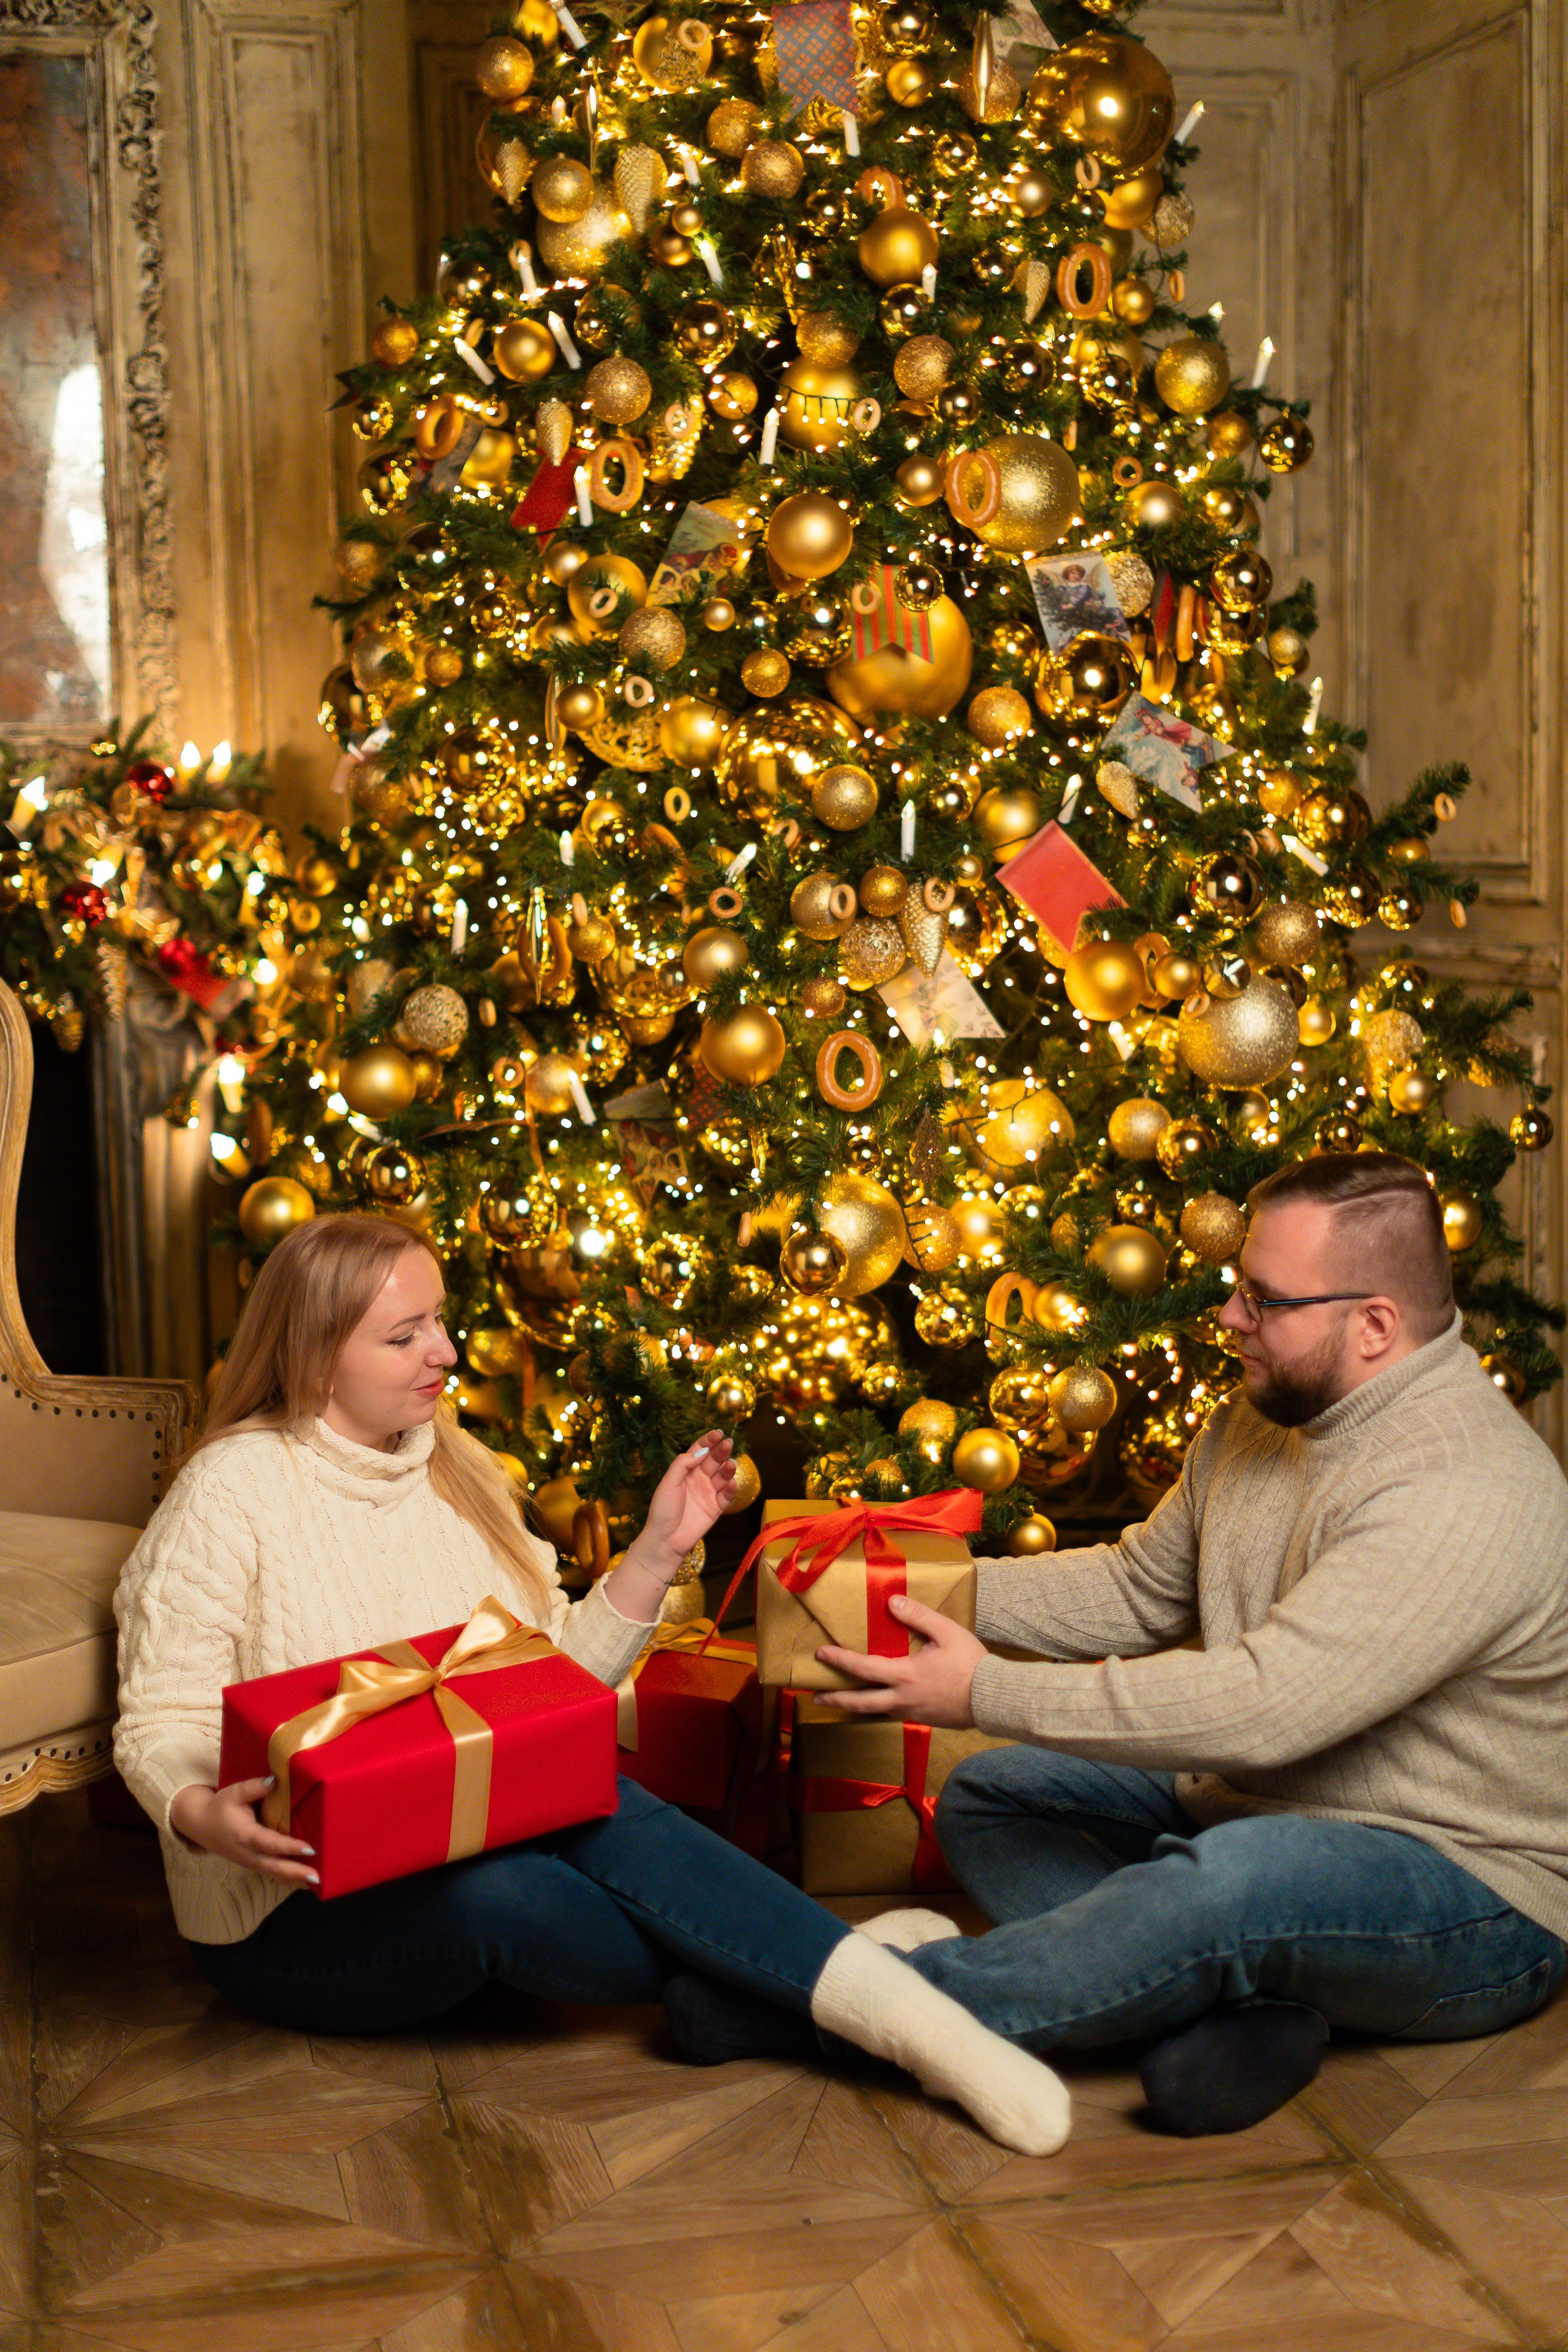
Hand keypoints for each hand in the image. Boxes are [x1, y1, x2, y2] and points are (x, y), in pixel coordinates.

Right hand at [168, 1777, 319, 1888]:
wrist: (201, 1825)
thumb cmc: (220, 1807)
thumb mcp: (234, 1793)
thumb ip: (255, 1787)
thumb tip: (276, 1781)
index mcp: (245, 1835)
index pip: (270, 1843)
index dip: (290, 1847)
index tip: (309, 1849)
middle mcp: (248, 1853)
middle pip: (274, 1866)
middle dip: (296, 1872)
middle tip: (317, 1878)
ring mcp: (250, 1862)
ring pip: (274, 1873)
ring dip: (294, 1879)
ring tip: (315, 1883)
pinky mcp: (252, 1864)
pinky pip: (271, 1873)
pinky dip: (287, 1879)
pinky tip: (303, 1882)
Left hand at [636, 1430, 737, 1574]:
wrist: (665, 1539)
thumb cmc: (663, 1509)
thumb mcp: (669, 1482)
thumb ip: (683, 1464)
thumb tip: (701, 1451)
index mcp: (685, 1472)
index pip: (699, 1451)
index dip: (708, 1441)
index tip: (718, 1433)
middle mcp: (698, 1480)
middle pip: (713, 1461)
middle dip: (721, 1451)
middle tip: (728, 1444)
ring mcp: (708, 1494)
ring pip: (722, 1477)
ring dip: (728, 1469)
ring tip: (731, 1465)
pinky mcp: (716, 1509)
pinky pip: (726, 1496)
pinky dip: (731, 1488)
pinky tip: (732, 1482)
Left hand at [815, 1595, 986, 1729]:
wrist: (991, 1698)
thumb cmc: (970, 1663)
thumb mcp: (946, 1632)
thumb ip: (918, 1615)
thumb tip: (892, 1601)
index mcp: (904, 1675)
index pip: (862, 1667)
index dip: (839, 1660)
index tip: (821, 1654)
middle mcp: (901, 1698)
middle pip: (860, 1702)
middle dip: (836, 1699)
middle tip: (816, 1697)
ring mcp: (911, 1712)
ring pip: (875, 1711)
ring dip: (855, 1706)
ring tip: (842, 1701)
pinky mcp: (922, 1719)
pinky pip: (893, 1713)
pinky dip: (878, 1708)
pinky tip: (880, 1702)